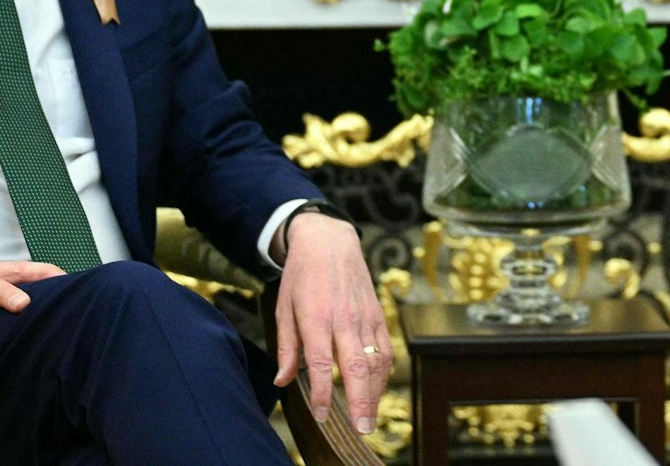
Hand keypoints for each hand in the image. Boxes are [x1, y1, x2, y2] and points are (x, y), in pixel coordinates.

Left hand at [270, 213, 390, 435]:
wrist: (330, 241)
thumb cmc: (302, 275)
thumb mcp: (284, 308)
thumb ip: (287, 347)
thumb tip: (283, 381)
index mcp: (316, 317)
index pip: (322, 362)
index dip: (324, 392)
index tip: (323, 414)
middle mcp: (344, 318)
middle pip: (357, 365)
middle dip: (361, 401)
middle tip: (362, 429)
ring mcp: (364, 316)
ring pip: (376, 359)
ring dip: (376, 392)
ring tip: (370, 417)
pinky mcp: (377, 313)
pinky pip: (386, 347)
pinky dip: (385, 372)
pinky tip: (378, 389)